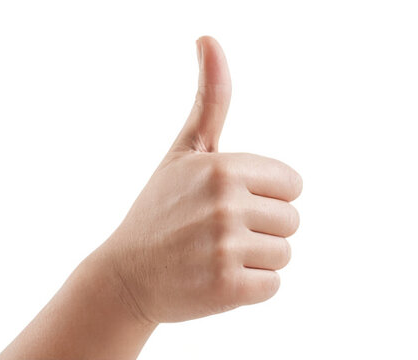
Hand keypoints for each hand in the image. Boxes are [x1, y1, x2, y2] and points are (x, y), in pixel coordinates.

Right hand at [91, 36, 301, 323]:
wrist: (124, 275)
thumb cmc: (162, 208)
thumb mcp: (186, 149)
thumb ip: (211, 98)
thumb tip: (209, 38)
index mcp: (224, 167)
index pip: (292, 185)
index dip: (266, 197)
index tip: (230, 203)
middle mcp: (226, 203)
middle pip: (292, 220)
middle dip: (262, 230)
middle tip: (218, 233)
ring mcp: (225, 247)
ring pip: (284, 254)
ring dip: (256, 260)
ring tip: (215, 256)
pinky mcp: (227, 288)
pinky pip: (272, 285)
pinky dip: (250, 289)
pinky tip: (216, 281)